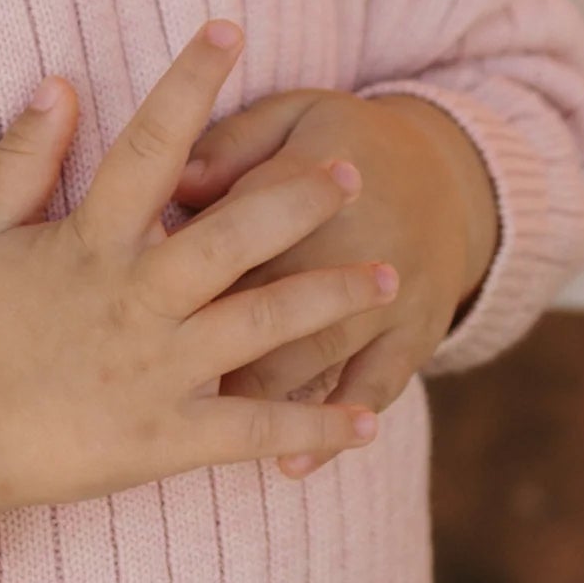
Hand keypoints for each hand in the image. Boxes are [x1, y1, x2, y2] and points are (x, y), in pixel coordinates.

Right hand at [0, 24, 395, 524]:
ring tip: (389, 278)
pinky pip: (255, 431)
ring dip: (330, 299)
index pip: (150, 143)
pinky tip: (364, 423)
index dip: (190, 82)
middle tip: (353, 173)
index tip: (229, 30)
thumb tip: (58, 83)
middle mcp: (137, 299)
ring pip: (264, 325)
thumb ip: (20, 158)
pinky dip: (314, 426)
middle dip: (299, 199)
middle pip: (236, 236)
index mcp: (91, 242)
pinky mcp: (168, 438)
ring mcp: (159, 370)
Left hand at [172, 89, 498, 480]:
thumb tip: (178, 179)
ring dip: (262, 387)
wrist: (452, 177)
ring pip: (314, 349)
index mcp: (312, 169)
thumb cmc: (338, 141)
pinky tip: (291, 465)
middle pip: (273, 288)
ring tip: (202, 416)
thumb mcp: (289, 117)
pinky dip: (333, 430)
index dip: (187, 245)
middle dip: (212, 325)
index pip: (240, 212)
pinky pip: (375, 389)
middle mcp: (353, 235)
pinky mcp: (414, 337)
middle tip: (140, 363)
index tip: (131, 273)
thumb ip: (231, 145)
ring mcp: (390, 294)